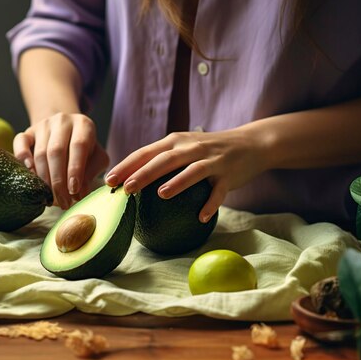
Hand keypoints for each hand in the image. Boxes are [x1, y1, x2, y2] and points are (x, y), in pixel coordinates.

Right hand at [13, 112, 108, 208]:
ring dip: (44, 178)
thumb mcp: (96, 158)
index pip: (79, 146)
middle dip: (58, 181)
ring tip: (50, 198)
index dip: (75, 169)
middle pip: (56, 151)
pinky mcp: (28, 131)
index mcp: (83, 125)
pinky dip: (22, 157)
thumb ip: (91, 172)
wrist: (66, 131)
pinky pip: (20, 142)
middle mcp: (62, 121)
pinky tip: (29, 172)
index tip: (74, 191)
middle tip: (62, 202)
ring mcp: (43, 125)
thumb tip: (79, 193)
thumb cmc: (85, 149)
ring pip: (40, 153)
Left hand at [104, 129, 268, 221]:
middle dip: (144, 173)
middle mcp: (191, 148)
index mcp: (175, 142)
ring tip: (160, 195)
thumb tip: (129, 181)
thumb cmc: (208, 151)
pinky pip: (219, 192)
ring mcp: (211, 160)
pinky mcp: (228, 174)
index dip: (126, 165)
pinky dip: (210, 203)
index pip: (146, 152)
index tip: (109, 180)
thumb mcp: (184, 148)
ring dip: (176, 182)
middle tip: (126, 188)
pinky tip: (200, 217)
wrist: (251, 143)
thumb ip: (161, 159)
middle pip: (164, 160)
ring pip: (192, 171)